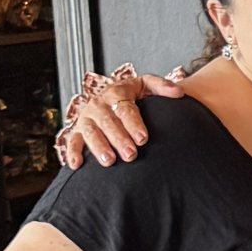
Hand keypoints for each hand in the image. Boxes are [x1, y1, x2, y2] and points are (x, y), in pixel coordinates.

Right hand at [56, 67, 184, 169]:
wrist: (114, 97)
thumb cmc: (134, 95)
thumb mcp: (146, 86)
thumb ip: (162, 87)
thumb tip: (179, 93)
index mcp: (117, 92)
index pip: (125, 108)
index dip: (133, 123)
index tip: (143, 139)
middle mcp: (99, 104)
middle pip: (108, 121)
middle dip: (119, 138)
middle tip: (131, 155)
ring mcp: (87, 117)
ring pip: (91, 132)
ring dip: (99, 146)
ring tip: (110, 161)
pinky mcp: (78, 130)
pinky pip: (72, 140)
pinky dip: (73, 152)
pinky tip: (76, 164)